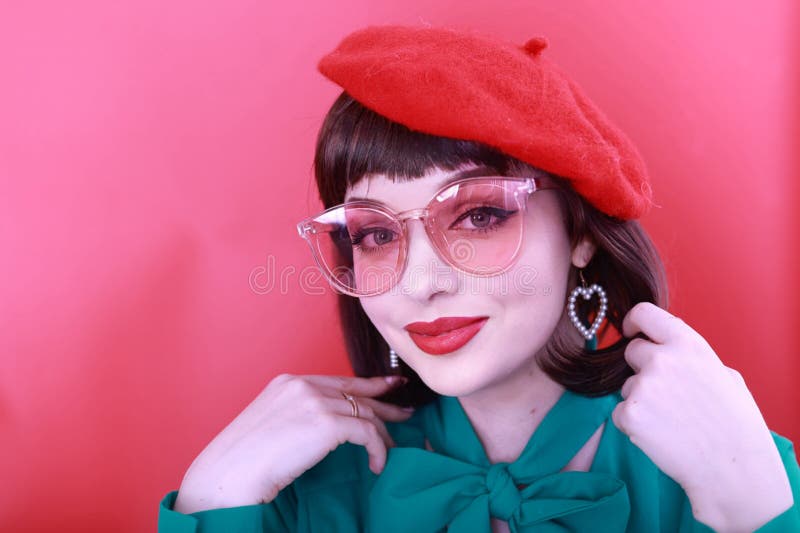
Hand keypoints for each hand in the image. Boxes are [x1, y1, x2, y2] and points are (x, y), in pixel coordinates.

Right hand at [174, 373, 413, 512]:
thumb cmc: (243, 461)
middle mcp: (303, 385)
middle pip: (358, 392)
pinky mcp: (326, 423)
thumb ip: (298, 415)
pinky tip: (376, 465)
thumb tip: (326, 428)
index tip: (390, 386)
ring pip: (366, 414)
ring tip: (391, 450)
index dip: (369, 383)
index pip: (339, 380)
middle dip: (386, 403)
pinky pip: (367, 433)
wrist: (229, 474)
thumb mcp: (270, 424)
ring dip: (383, 435)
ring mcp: (315, 401)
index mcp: (289, 382)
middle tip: (406, 412)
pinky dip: (378, 449)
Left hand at [610, 302, 792, 529]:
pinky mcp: (629, 413)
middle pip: (632, 352)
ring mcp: (643, 385)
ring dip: (641, 399)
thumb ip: (689, 355)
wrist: (732, 466)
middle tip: (667, 395)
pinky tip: (660, 434)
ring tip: (672, 420)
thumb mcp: (722, 373)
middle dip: (642, 369)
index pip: (644, 313)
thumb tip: (665, 346)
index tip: (629, 331)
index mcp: (687, 343)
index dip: (633, 322)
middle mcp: (661, 358)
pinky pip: (621, 412)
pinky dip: (634, 423)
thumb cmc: (733, 422)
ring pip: (627, 385)